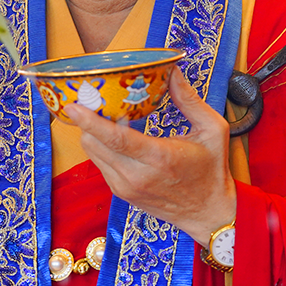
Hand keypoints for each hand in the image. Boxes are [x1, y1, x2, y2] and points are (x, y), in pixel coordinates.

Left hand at [66, 68, 235, 243]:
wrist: (208, 213)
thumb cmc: (212, 171)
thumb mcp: (212, 129)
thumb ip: (189, 99)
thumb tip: (172, 72)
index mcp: (159, 158)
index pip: (115, 138)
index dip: (90, 121)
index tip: (73, 106)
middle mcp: (137, 176)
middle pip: (95, 143)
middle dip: (87, 119)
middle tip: (91, 98)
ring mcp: (126, 187)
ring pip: (92, 153)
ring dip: (92, 132)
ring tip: (103, 113)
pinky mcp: (121, 193)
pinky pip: (100, 163)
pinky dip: (101, 146)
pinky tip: (114, 134)